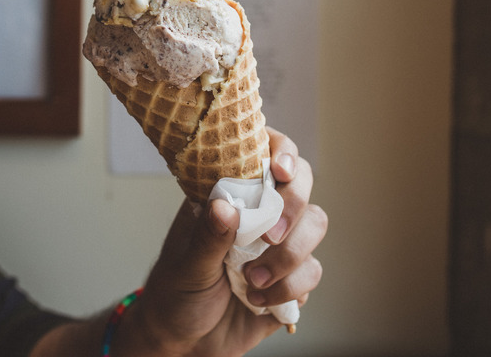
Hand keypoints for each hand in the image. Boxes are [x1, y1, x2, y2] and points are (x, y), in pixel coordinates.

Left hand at [127, 128, 327, 355]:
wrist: (185, 343)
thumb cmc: (176, 294)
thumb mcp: (185, 265)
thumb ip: (208, 237)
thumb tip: (225, 206)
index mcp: (229, 194)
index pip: (263, 153)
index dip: (281, 152)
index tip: (278, 172)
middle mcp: (259, 212)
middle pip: (301, 183)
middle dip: (293, 205)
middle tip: (270, 238)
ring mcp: (280, 244)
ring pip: (314, 225)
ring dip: (289, 257)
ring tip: (251, 282)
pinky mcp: (293, 278)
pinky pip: (312, 272)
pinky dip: (289, 289)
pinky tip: (257, 301)